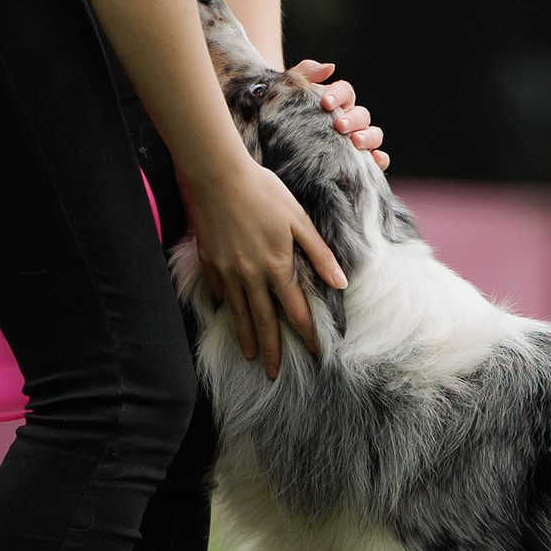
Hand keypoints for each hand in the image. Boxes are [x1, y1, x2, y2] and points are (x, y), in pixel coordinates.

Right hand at [184, 154, 345, 378]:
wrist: (218, 176)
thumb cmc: (264, 192)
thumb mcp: (299, 220)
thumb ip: (319, 253)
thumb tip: (341, 282)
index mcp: (277, 267)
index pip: (296, 312)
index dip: (306, 336)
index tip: (315, 355)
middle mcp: (250, 277)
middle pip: (264, 322)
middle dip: (272, 351)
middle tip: (274, 375)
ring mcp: (226, 272)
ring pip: (238, 314)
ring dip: (246, 338)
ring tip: (250, 357)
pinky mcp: (208, 264)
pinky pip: (218, 296)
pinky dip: (225, 312)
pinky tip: (229, 320)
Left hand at [290, 59, 388, 169]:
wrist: (280, 141)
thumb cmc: (286, 114)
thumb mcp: (289, 91)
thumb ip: (305, 73)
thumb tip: (329, 68)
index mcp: (336, 101)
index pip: (345, 91)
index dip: (338, 95)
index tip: (325, 103)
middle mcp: (350, 119)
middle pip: (361, 114)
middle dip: (352, 119)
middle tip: (339, 126)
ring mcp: (357, 139)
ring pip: (374, 134)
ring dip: (368, 136)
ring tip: (355, 141)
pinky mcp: (360, 160)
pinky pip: (377, 159)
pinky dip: (380, 158)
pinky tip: (374, 159)